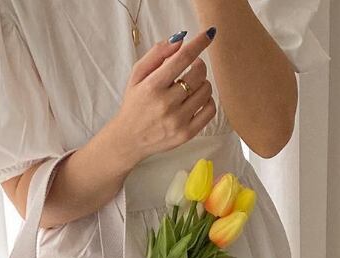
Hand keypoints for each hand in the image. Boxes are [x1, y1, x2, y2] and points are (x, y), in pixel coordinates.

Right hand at [108, 29, 216, 167]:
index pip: (183, 58)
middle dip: (199, 65)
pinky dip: (208, 101)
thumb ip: (156, 55)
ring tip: (190, 87)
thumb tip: (180, 40)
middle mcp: (165, 104)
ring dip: (202, 83)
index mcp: (152, 87)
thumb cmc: (134, 105)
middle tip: (192, 67)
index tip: (208, 35)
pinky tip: (197, 100)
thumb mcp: (136, 76)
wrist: (128, 140)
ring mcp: (177, 121)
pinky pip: (210, 110)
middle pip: (198, 73)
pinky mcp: (186, 134)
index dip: (199, 43)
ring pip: (206, 91)